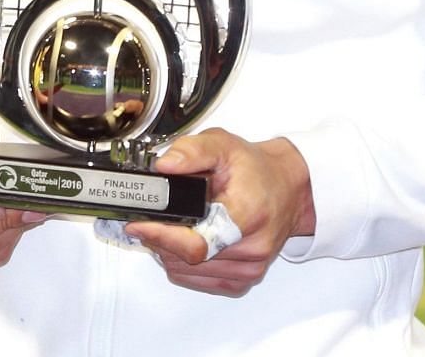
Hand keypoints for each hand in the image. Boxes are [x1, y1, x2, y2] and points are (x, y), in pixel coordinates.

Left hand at [124, 129, 315, 296]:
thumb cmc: (257, 170)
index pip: (199, 242)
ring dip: (168, 251)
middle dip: (159, 238)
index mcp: (248, 214)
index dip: (163, 235)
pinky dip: (183, 264)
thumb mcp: (223, 144)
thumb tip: (164, 166)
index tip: (138, 225)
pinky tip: (182, 241)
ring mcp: (249, 268)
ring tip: (165, 226)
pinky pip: (198, 280)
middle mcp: (251, 247)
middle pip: (188, 258)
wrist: (287, 189)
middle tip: (145, 218)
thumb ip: (192, 151)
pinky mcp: (243, 280)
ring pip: (188, 271)